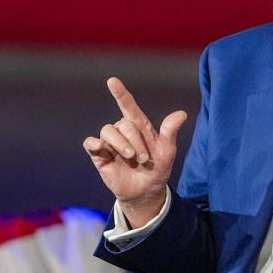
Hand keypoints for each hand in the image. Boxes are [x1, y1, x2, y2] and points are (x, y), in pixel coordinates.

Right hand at [83, 77, 186, 226]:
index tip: (112, 81)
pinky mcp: (99, 155)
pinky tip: (100, 147)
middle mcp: (123, 131)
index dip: (120, 93)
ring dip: (120, 144)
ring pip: (107, 131)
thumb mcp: (167, 151)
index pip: (128, 105)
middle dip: (135, 141)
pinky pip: (90, 143)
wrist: (147, 191)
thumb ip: (170, 131)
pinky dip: (94, 143)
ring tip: (131, 157)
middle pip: (123, 124)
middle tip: (144, 159)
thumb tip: (182, 114)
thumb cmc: (158, 169)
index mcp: (139, 126)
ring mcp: (110, 143)